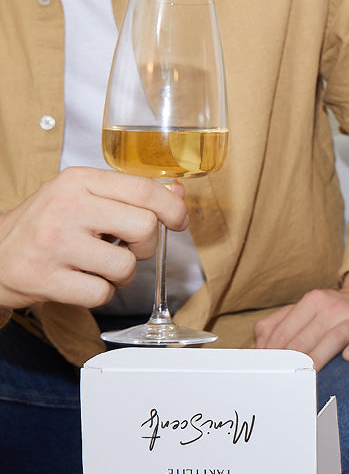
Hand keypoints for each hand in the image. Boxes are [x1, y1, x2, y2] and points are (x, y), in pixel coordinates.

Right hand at [0, 166, 187, 310]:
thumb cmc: (47, 224)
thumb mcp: (84, 195)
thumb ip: (131, 193)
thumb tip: (179, 193)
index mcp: (79, 180)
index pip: (145, 189)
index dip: (173, 209)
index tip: (178, 221)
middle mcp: (66, 206)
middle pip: (145, 227)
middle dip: (146, 245)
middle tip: (126, 247)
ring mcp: (55, 243)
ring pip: (127, 265)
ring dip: (122, 274)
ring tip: (100, 266)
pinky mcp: (45, 278)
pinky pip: (102, 294)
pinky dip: (100, 293)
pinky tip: (82, 281)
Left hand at [252, 269, 348, 370]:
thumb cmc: (335, 313)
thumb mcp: (306, 311)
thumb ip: (276, 325)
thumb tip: (258, 350)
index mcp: (313, 300)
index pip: (284, 332)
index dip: (273, 356)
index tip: (267, 374)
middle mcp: (334, 305)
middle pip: (305, 339)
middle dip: (292, 363)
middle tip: (283, 383)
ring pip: (332, 339)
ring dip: (318, 360)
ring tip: (307, 378)